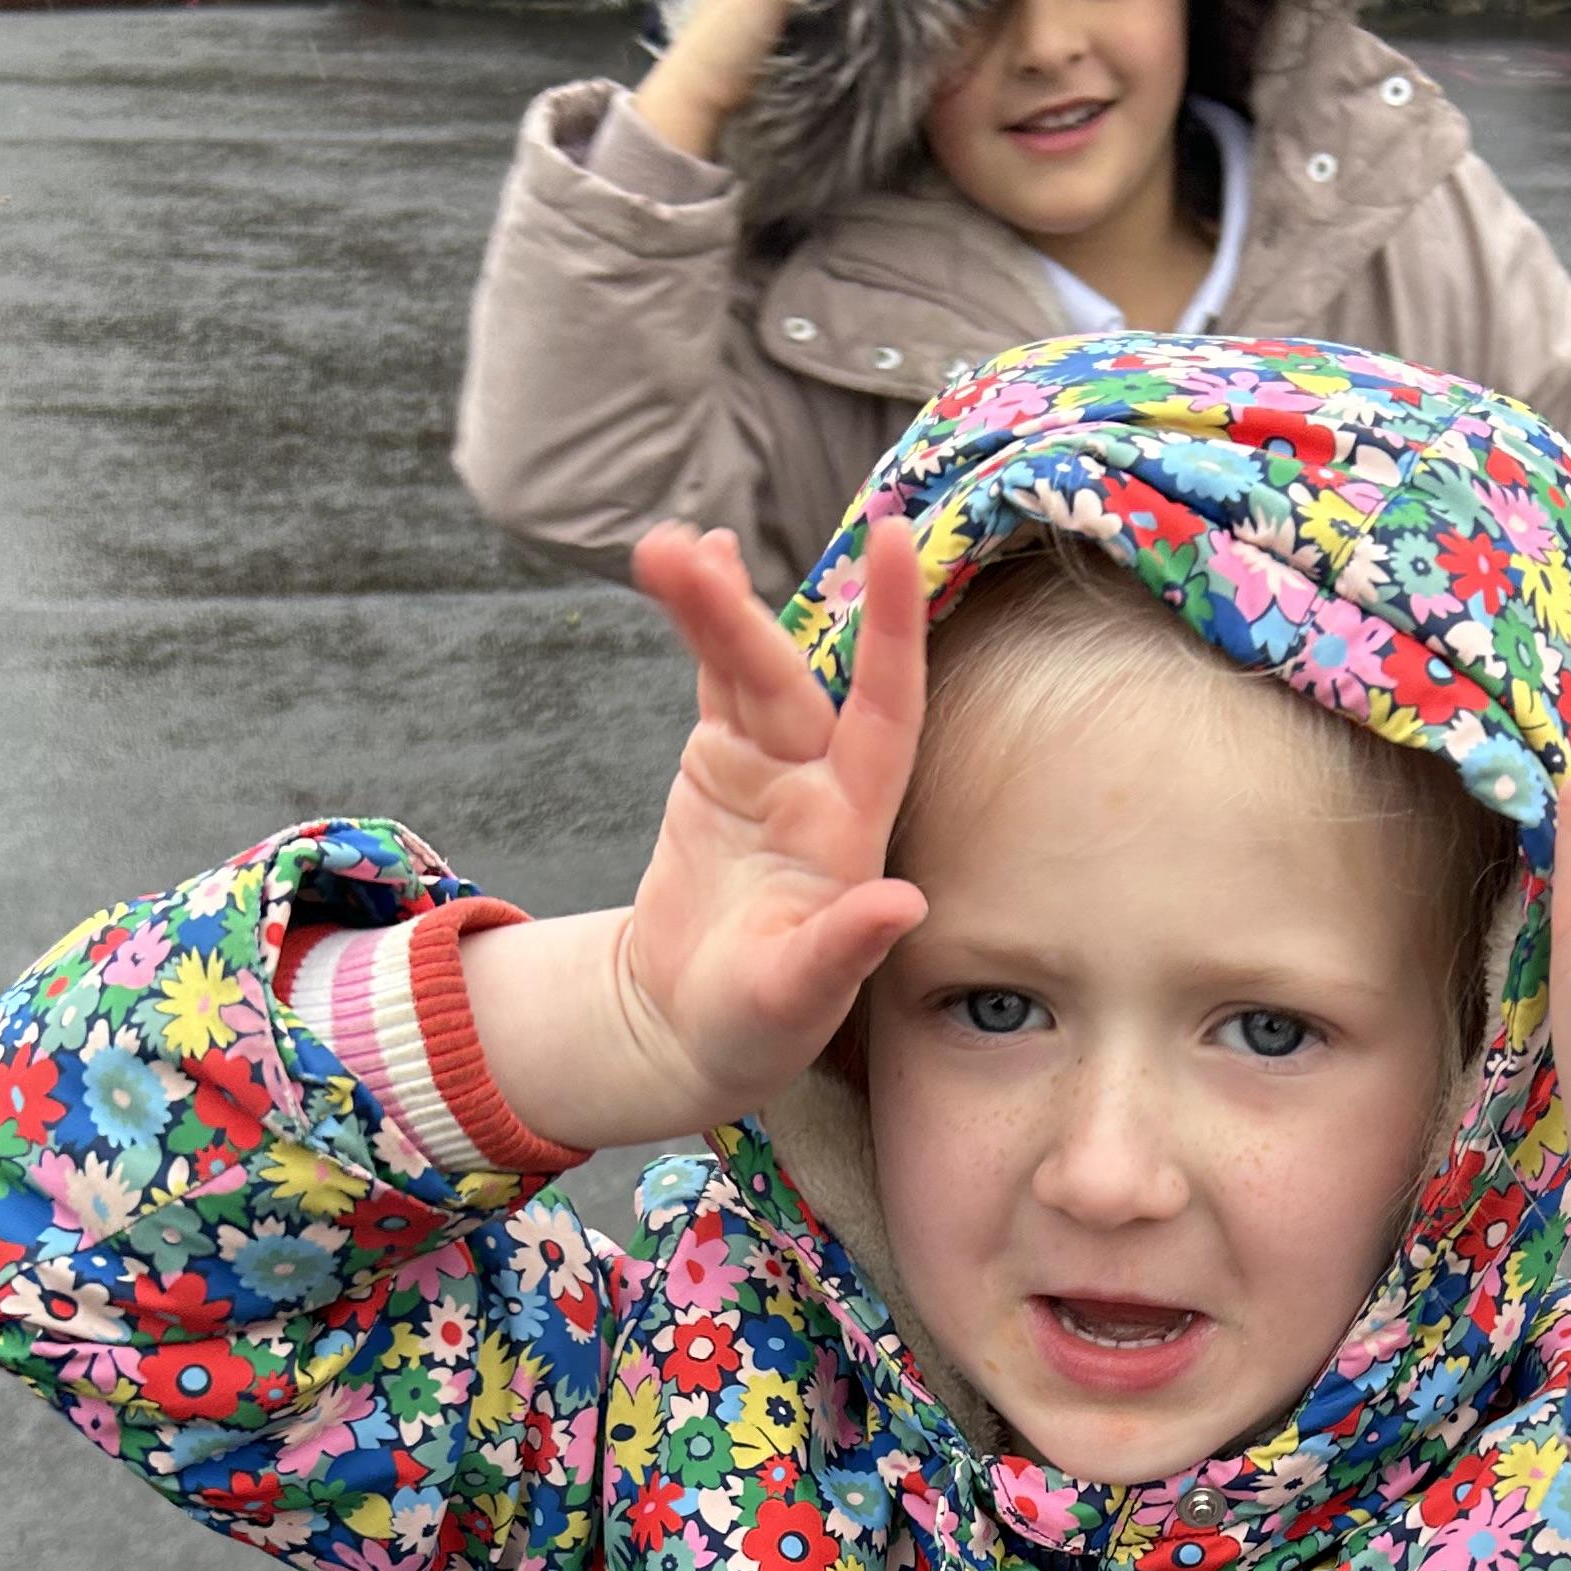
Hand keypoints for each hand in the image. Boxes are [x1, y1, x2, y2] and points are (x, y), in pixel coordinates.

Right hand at [463, 517, 929, 1154]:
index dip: (891, 631)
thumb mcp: (794, 1002)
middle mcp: (819, 784)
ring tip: (666, 549)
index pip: (885, 711)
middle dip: (743, 618)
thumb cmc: (757, 1028)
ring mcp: (769, 768)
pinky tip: (694, 561)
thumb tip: (904, 904)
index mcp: (852, 830)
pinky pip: (716, 678)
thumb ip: (841, 951)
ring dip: (712, 606)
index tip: (897, 542)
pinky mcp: (719, 764)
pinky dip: (706, 624)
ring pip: (746, 667)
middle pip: (788, 681)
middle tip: (691, 556)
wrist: (691, 1026)